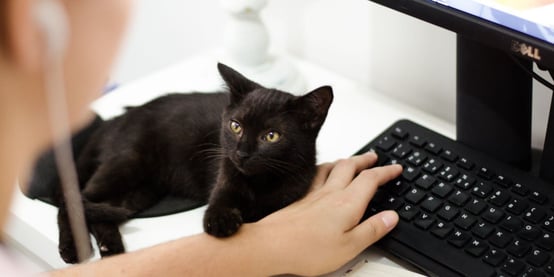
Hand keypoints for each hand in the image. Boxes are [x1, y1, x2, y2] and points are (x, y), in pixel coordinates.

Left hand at [254, 152, 401, 275]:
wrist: (272, 245)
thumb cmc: (307, 249)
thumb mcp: (350, 247)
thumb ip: (372, 230)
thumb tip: (391, 217)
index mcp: (347, 204)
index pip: (371, 180)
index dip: (386, 172)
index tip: (396, 168)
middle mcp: (331, 193)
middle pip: (351, 167)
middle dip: (366, 160)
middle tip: (375, 156)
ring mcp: (313, 194)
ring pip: (332, 167)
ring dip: (346, 161)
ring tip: (352, 160)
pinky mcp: (300, 198)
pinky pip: (316, 175)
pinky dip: (324, 168)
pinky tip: (321, 172)